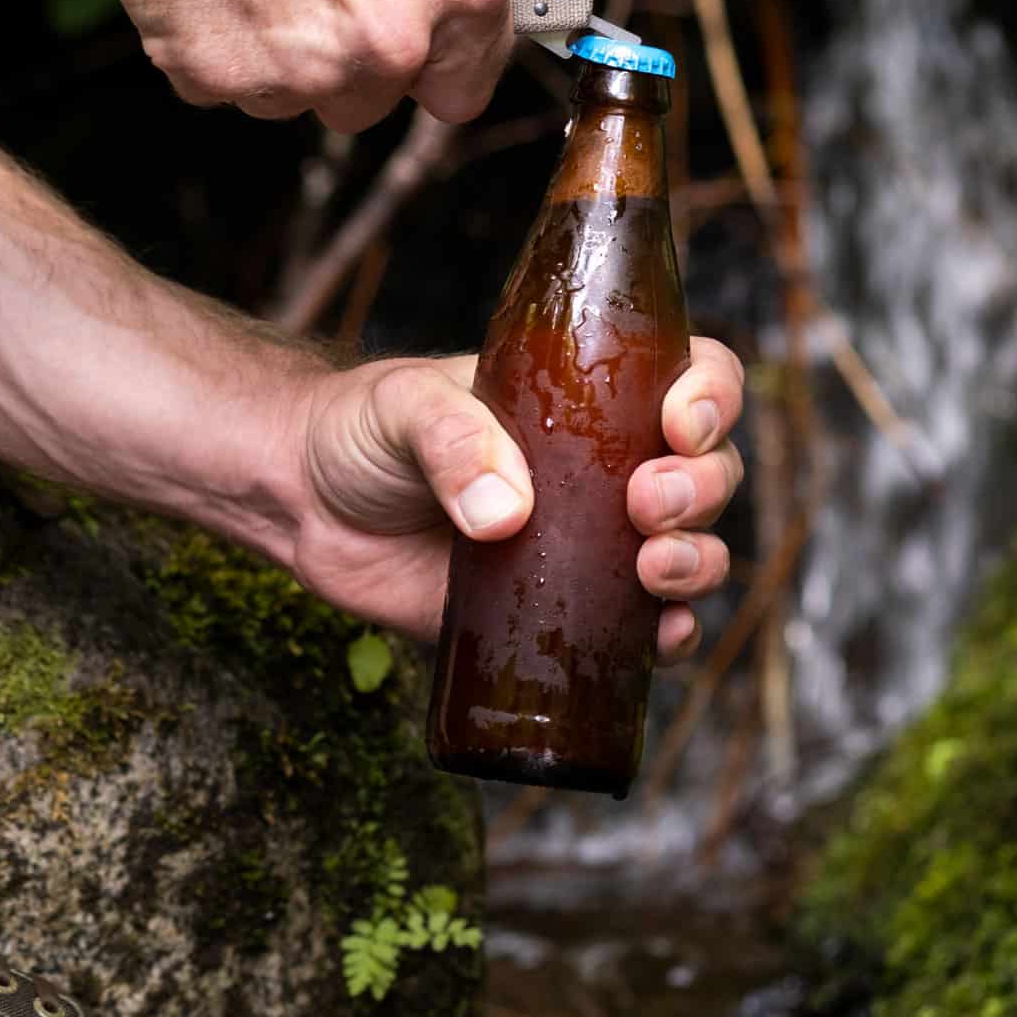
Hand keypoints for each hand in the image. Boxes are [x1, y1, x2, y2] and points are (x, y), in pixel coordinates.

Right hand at [107, 0, 636, 131]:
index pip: (463, 91)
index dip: (437, 56)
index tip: (405, 15)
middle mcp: (389, 43)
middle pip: (382, 104)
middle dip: (360, 57)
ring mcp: (305, 71)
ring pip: (313, 104)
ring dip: (296, 60)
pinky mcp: (228, 83)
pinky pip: (245, 98)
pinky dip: (235, 58)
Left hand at [294, 338, 743, 661]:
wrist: (305, 507)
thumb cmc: (360, 432)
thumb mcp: (402, 408)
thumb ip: (451, 440)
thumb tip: (503, 515)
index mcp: (586, 398)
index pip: (689, 377)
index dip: (712, 396)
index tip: (678, 423)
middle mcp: (603, 470)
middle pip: (706, 473)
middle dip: (701, 489)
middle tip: (647, 502)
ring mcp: (587, 545)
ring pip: (689, 553)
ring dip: (697, 563)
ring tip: (652, 568)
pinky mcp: (557, 614)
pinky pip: (638, 634)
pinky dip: (668, 639)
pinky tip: (661, 639)